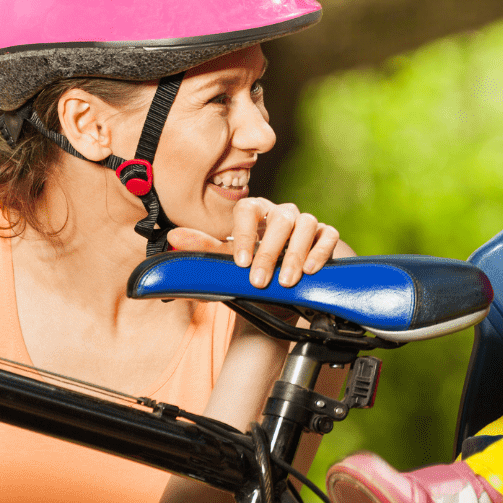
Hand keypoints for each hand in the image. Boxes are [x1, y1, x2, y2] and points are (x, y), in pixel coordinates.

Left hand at [168, 197, 352, 287]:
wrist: (281, 292)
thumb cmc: (250, 271)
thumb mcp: (225, 264)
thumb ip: (202, 251)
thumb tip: (173, 237)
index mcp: (254, 213)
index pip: (248, 210)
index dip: (244, 234)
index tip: (240, 263)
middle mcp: (281, 214)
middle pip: (281, 218)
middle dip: (271, 251)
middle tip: (260, 280)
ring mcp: (306, 223)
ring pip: (307, 223)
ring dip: (296, 253)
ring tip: (287, 280)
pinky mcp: (326, 235)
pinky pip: (328, 235)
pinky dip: (321, 251)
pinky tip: (311, 270)